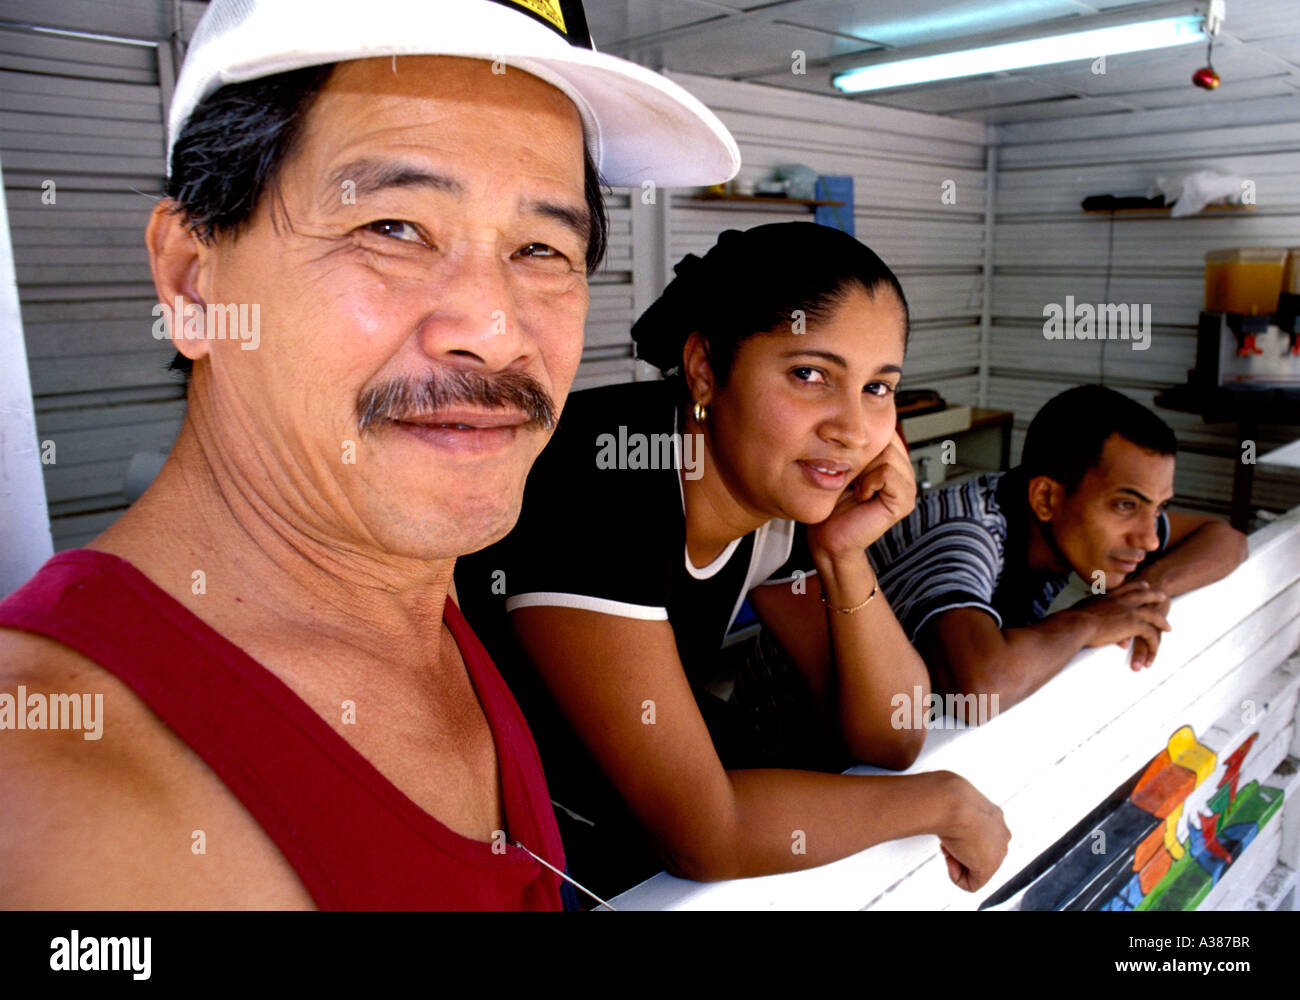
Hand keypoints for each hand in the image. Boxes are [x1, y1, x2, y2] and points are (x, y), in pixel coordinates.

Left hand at [807, 430, 915, 558]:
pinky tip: (862, 495)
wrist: (828, 536)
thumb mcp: (845, 464)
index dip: (863, 439)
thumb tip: (862, 415)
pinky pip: (887, 472)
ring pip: (887, 453)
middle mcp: (904, 471)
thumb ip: (860, 444)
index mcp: (892, 460)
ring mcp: (908, 486)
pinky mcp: (904, 501)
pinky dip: (869, 481)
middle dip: (862, 455)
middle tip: (852, 478)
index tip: (848, 463)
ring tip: (857, 488)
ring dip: (864, 469)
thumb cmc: (831, 501)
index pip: (886, 429)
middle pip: (887, 438)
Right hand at [933, 771, 1010, 891]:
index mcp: (994, 816)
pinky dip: (956, 875)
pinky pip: (971, 883)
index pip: (978, 836)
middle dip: (960, 850)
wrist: (952, 802)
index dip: (959, 836)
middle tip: (947, 839)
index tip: (949, 828)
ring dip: (958, 860)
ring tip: (948, 845)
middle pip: (977, 853)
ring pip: (975, 867)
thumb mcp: (952, 800)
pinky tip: (950, 857)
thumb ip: (953, 809)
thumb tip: (932, 803)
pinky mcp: (988, 868)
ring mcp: (998, 851)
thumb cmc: (948, 796)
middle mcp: (1001, 833)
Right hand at [1074, 580, 1169, 666]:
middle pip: (1144, 594)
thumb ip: (1086, 608)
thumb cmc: (1072, 619)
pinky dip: (1154, 641)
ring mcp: (1130, 611)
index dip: (1138, 586)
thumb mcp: (1081, 607)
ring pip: (1153, 613)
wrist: (1076, 624)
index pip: (1127, 587)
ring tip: (1168, 627)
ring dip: (1162, 621)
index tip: (1145, 585)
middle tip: (1163, 596)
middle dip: (1155, 596)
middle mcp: (1121, 600)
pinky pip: (1151, 632)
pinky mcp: (1134, 624)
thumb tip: (1078, 612)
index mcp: (1109, 596)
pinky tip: (1156, 647)